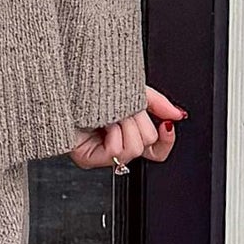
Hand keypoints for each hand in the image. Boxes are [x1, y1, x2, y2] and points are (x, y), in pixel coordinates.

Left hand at [69, 86, 186, 170]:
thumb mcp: (132, 89)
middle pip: (148, 145)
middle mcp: (116, 146)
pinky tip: (101, 123)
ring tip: (110, 114)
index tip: (167, 124)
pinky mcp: (89, 158)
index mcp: (128, 132)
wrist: (65, 84)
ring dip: (125, 125)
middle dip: (139, 121)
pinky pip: (116, 151)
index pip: (157, 150)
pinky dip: (112, 132)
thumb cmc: (90, 87)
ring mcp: (102, 155)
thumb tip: (178, 114)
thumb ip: (157, 103)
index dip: (167, 141)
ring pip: (134, 149)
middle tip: (123, 109)